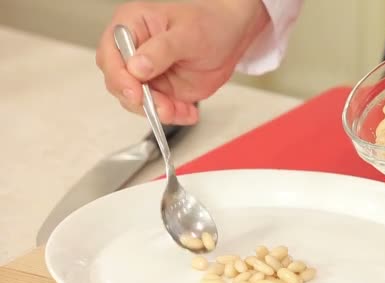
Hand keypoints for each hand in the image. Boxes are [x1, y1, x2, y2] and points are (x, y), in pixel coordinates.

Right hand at [95, 0, 268, 124]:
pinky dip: (173, 115)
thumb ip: (161, 50)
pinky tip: (188, 112)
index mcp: (131, 26)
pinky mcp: (160, 89)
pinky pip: (158, 109)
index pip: (110, 56)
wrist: (232, 36)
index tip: (136, 92)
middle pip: (119, 83)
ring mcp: (146, 73)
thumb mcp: (187, 33)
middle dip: (140, 100)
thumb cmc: (209, 23)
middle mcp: (133, 51)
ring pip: (137, 101)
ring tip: (180, 109)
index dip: (119, 77)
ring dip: (158, 111)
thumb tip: (136, 67)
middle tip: (163, 107)